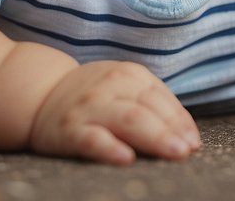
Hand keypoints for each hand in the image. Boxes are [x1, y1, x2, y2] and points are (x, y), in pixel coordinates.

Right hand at [30, 61, 200, 163]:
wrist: (39, 94)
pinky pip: (92, 139)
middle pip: (148, 108)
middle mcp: (110, 87)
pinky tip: (126, 159)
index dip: (181, 121)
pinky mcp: (69, 131)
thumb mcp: (123, 88)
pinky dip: (109, 148)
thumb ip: (153, 103)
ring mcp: (89, 108)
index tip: (194, 142)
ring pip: (127, 120)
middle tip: (188, 150)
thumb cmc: (94, 97)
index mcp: (129, 75)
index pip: (162, 98)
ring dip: (154, 137)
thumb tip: (187, 134)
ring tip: (174, 153)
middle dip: (172, 130)